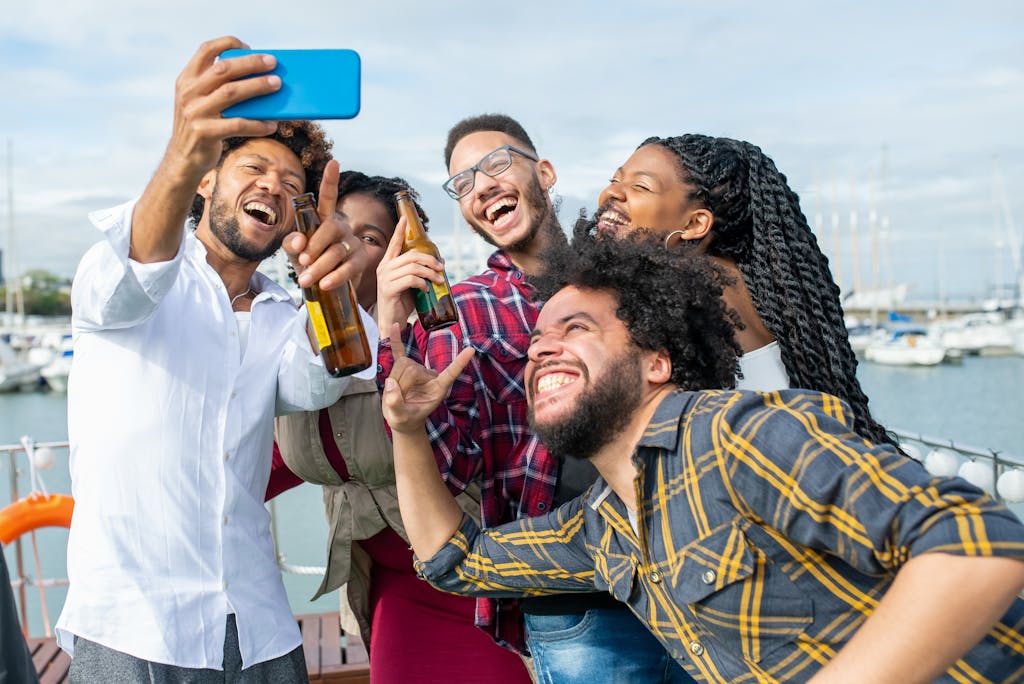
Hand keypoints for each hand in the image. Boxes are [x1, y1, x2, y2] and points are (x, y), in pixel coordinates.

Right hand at [162, 36, 280, 181]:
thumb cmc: (202, 126)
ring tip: (277, 85)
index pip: (205, 50)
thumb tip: (259, 76)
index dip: (227, 44)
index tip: (248, 47)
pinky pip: (237, 125)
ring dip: (257, 86)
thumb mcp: (201, 102)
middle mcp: (188, 93)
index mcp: (187, 79)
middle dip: (250, 63)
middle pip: (223, 69)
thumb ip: (217, 87)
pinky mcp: (204, 133)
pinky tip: (272, 124)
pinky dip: (257, 124)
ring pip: (231, 93)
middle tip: (273, 62)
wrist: (183, 159)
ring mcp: (195, 112)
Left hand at [283, 160, 369, 290]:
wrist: (325, 287)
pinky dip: (334, 277)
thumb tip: (300, 242)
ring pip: (337, 251)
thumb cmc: (308, 264)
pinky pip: (349, 267)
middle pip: (330, 228)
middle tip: (302, 262)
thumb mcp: (293, 252)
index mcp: (324, 219)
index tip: (333, 162)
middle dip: (314, 246)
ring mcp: (353, 242)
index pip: (328, 198)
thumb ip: (290, 243)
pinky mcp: (361, 260)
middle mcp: (342, 226)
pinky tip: (323, 284)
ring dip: (319, 267)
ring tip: (304, 280)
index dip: (330, 180)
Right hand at [375, 216, 446, 329]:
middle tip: (442, 268)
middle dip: (430, 260)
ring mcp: (385, 278)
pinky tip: (427, 289)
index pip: (394, 244)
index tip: (404, 219)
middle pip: (411, 256)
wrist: (391, 321)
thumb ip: (419, 272)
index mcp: (388, 264)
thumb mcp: (411, 284)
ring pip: (413, 267)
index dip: (399, 231)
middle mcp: (384, 268)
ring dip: (430, 273)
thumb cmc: (402, 302)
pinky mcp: (388, 289)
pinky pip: (410, 280)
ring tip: (439, 281)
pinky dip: (423, 283)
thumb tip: (440, 262)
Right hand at [381, 324, 474, 433]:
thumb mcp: (400, 418)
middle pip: (412, 369)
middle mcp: (430, 376)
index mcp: (438, 389)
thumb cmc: (406, 419)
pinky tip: (394, 326)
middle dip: (400, 384)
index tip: (471, 350)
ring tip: (397, 392)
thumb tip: (391, 384)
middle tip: (399, 399)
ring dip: (394, 378)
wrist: (402, 419)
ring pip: (402, 363)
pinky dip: (396, 340)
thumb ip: (396, 404)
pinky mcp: (405, 367)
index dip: (459, 363)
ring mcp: (418, 370)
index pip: (450, 373)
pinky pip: (399, 351)